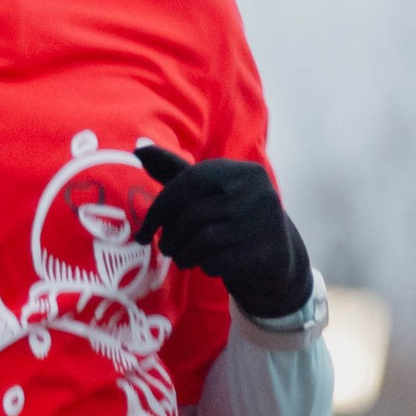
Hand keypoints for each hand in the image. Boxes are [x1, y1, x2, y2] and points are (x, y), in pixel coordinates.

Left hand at [132, 144, 312, 321]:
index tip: (143, 232)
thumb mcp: (208, 190)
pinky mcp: (262, 252)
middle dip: (170, 236)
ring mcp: (261, 222)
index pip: (187, 183)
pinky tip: (205, 264)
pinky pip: (217, 261)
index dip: (158, 209)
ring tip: (181, 258)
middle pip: (192, 214)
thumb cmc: (233, 216)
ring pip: (202, 240)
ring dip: (183, 254)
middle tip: (164, 248)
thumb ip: (175, 171)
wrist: (276, 255)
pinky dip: (204, 266)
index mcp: (240, 171)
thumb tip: (139, 149)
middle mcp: (254, 192)